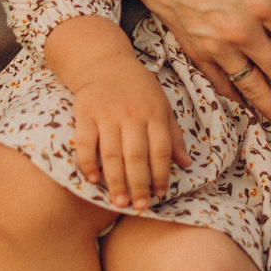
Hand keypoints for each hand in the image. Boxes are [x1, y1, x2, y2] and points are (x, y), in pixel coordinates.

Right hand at [47, 16, 190, 210]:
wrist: (105, 63)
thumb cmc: (139, 89)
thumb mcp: (163, 106)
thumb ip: (173, 136)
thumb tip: (186, 164)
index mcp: (154, 113)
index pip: (160, 150)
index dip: (160, 175)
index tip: (159, 195)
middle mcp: (132, 114)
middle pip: (136, 156)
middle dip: (139, 184)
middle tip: (140, 206)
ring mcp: (107, 114)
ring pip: (112, 153)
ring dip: (116, 181)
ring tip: (119, 202)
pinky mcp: (85, 113)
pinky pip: (86, 142)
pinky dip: (88, 162)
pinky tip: (93, 179)